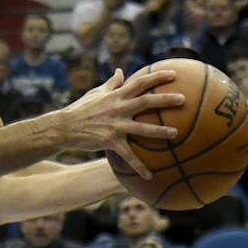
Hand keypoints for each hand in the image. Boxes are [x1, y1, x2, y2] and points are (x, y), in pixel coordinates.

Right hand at [61, 68, 183, 174]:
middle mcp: (118, 108)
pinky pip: (128, 156)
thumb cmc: (81, 109)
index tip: (174, 74)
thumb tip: (121, 71)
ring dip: (160, 131)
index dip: (157, 77)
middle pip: (146, 102)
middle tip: (183, 99)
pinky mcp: (111, 142)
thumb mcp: (96, 93)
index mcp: (116, 96)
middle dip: (165, 100)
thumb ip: (111, 83)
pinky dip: (139, 166)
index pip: (140, 82)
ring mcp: (115, 125)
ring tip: (176, 134)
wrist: (64, 127)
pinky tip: (150, 176)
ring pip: (142, 128)